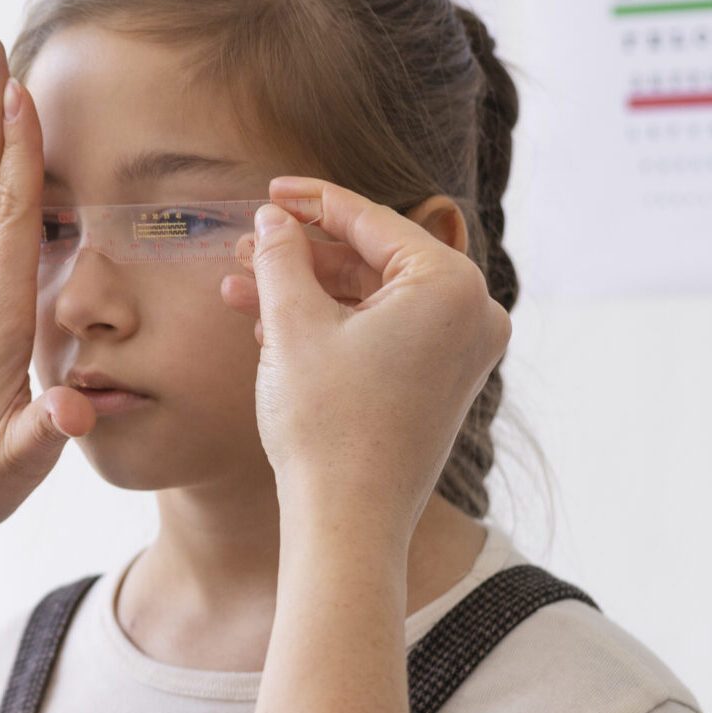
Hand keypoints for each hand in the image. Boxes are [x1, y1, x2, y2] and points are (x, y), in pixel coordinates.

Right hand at [222, 179, 510, 539]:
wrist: (347, 521)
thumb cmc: (327, 424)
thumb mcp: (292, 325)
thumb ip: (281, 257)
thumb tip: (273, 219)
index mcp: (451, 286)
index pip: (372, 221)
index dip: (312, 202)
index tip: (270, 191)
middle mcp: (473, 314)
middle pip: (373, 259)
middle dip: (302, 254)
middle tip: (245, 245)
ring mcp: (461, 352)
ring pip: (371, 299)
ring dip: (306, 291)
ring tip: (239, 288)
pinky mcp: (440, 383)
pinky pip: (382, 333)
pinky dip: (330, 325)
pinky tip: (268, 326)